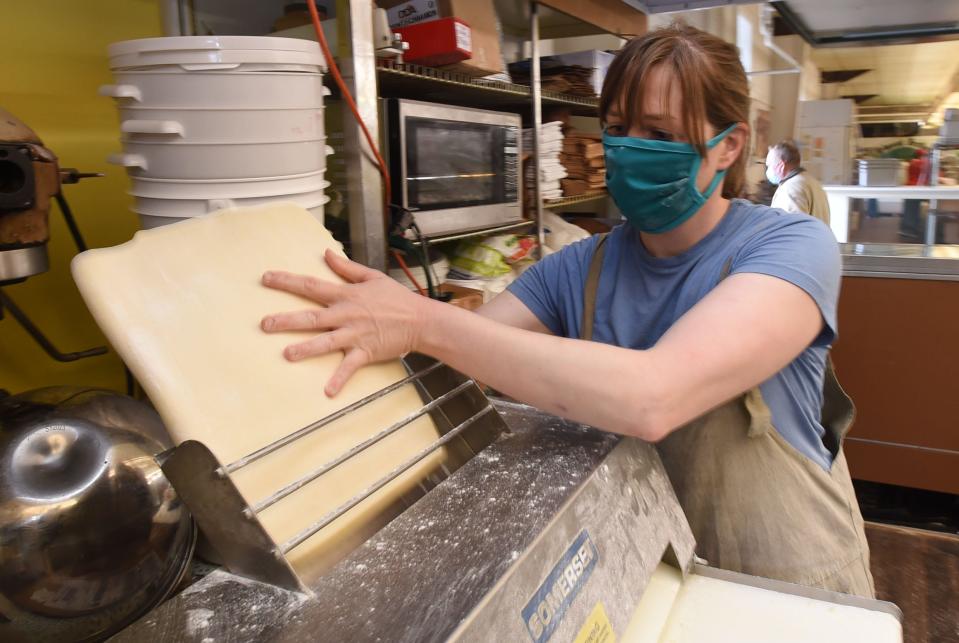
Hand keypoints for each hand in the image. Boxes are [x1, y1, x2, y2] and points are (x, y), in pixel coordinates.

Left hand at [260, 249, 429, 396]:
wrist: (420, 320)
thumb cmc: (397, 299)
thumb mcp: (372, 276)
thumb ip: (347, 268)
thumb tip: (327, 253)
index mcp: (346, 295)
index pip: (311, 286)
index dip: (287, 281)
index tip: (266, 279)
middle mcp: (346, 315)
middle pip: (311, 317)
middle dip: (286, 320)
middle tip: (265, 324)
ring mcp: (354, 335)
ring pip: (325, 342)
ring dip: (306, 348)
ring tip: (287, 354)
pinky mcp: (365, 352)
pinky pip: (349, 367)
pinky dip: (339, 379)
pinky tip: (328, 392)